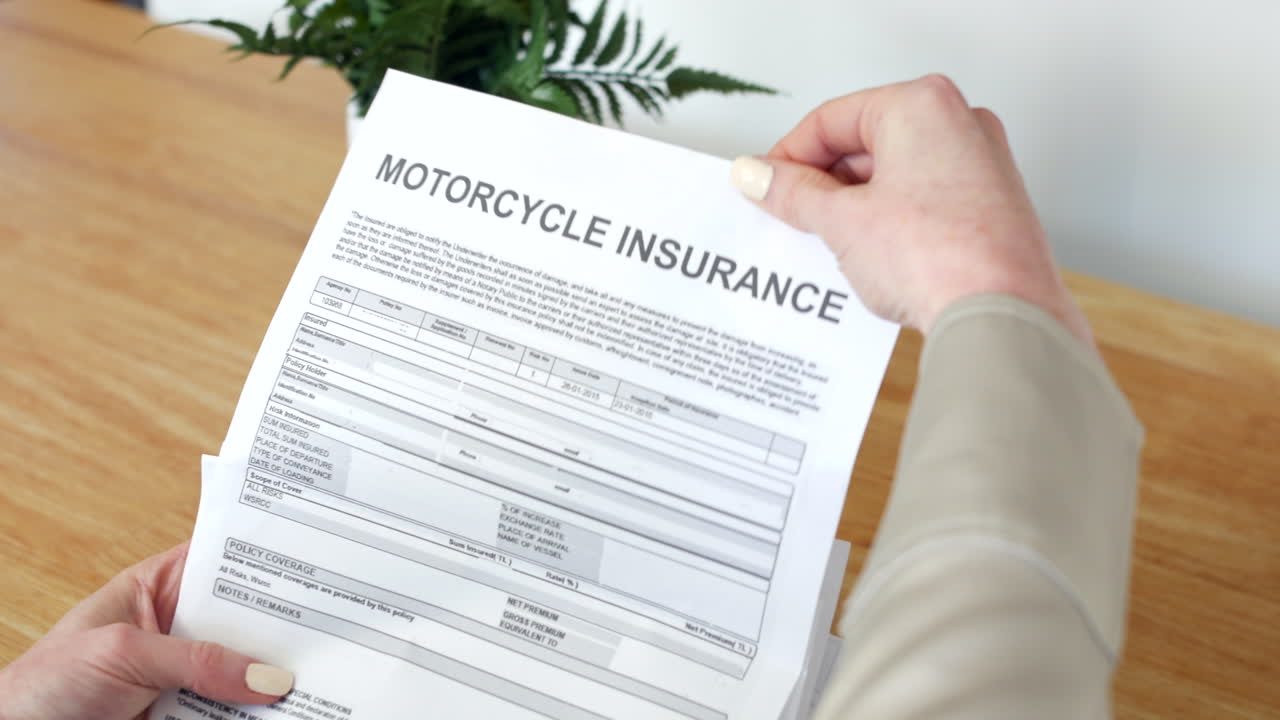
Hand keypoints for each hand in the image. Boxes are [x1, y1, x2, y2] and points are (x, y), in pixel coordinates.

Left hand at [0, 543, 292, 719]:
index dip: (265, 556)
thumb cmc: (42, 688)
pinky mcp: (187, 716)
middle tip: (331, 626)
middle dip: (283, 626)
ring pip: (245, 672)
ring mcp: (184, 677)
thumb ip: (195, 659)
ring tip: (319, 674)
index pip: (222, 561)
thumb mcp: (122, 653)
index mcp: (156, 591)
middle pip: (245, 621)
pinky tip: (288, 708)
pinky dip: (257, 713)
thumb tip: (266, 675)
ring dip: (274, 677)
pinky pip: (233, 711)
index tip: (313, 556)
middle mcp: (176, 631)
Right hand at [731, 74, 1094, 347]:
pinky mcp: (990, 206)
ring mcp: (981, 165)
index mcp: (921, 105)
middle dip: (822, 185)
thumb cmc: (936, 257)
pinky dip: (888, 222)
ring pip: (893, 174)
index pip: (831, 120)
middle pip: (864, 143)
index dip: (788, 157)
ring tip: (827, 245)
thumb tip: (756, 176)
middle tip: (789, 219)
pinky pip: (922, 201)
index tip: (764, 187)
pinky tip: (868, 258)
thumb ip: (792, 193)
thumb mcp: (842, 221)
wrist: (1002, 317)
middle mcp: (959, 123)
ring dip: (853, 207)